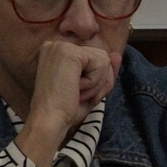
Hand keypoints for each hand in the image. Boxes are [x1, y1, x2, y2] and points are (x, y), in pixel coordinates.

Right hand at [16, 38, 116, 166]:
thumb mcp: (91, 88)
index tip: (76, 93)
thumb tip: (116, 55)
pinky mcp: (69, 52)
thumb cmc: (67, 109)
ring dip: (96, 83)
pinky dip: (94, 82)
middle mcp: (57, 44)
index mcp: (59, 52)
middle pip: (102, 58)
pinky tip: (75, 88)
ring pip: (104, 61)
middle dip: (98, 81)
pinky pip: (101, 64)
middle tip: (76, 93)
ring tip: (74, 91)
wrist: (50, 121)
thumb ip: (104, 70)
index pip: (96, 59)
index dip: (96, 80)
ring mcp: (61, 46)